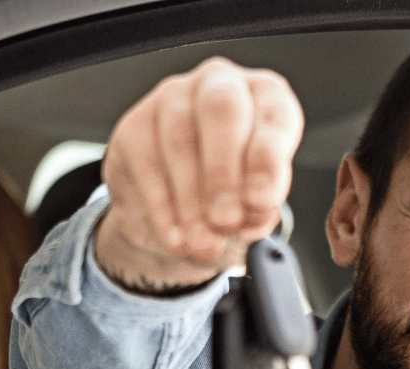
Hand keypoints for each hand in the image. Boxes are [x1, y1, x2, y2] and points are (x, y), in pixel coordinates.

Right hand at [95, 57, 303, 294]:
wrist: (175, 211)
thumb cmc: (232, 195)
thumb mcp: (256, 205)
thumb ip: (260, 209)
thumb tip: (258, 215)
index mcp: (268, 98)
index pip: (274, 116)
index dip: (268, 160)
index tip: (261, 202)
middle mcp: (222, 85)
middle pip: (221, 111)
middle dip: (224, 173)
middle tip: (225, 221)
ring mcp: (174, 98)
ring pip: (180, 140)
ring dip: (192, 200)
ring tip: (202, 243)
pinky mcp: (135, 125)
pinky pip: (148, 165)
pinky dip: (164, 209)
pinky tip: (176, 238)